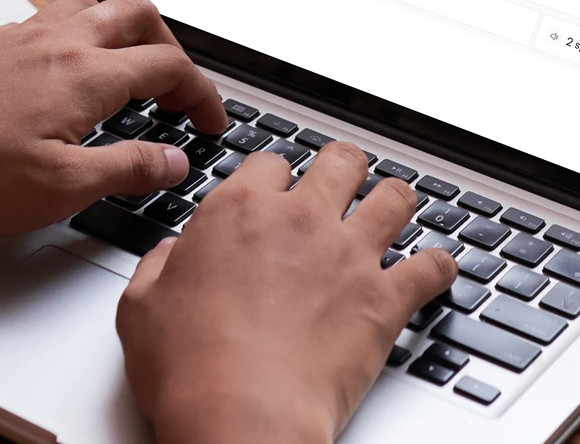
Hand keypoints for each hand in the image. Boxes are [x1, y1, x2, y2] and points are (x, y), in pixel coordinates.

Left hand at [0, 0, 228, 247]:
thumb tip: (173, 161)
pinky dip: (81, 35)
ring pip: (95, 5)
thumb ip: (128, 170)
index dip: (203, 94)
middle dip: (172, 46)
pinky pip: (53, 17)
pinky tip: (66, 73)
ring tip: (129, 70)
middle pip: (141, 14)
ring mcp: (22, 36)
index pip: (170, 68)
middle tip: (177, 87)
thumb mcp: (61, 189)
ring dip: (125, 30)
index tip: (210, 120)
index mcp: (88, 75)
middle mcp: (60, 42)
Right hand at [116, 144, 457, 443]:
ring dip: (395, 202)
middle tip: (342, 183)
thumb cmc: (191, 370)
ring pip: (394, 197)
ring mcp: (349, 256)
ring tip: (392, 210)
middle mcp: (300, 221)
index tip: (276, 192)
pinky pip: (431, 267)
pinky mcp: (384, 299)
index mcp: (240, 212)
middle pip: (341, 162)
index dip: (274, 177)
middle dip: (343, 169)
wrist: (242, 417)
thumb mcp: (141, 309)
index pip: (270, 163)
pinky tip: (435, 270)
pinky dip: (438, 268)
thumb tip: (168, 255)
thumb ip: (158, 268)